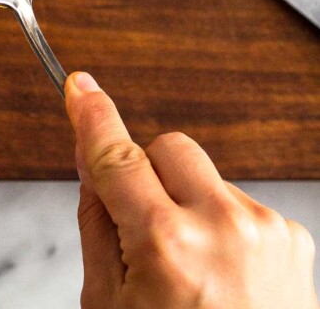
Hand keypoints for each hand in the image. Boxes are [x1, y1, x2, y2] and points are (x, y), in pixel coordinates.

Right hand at [66, 72, 317, 308]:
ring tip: (192, 271)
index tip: (80, 87)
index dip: (92, 116)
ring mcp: (264, 230)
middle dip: (145, 173)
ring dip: (188, 204)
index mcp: (167, 247)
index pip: (117, 155)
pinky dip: (223, 227)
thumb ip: (97, 225)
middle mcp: (222, 227)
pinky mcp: (293, 238)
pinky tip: (224, 278)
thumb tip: (92, 163)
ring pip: (205, 176)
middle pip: (167, 147)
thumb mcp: (108, 307)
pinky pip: (240, 204)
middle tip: (140, 226)